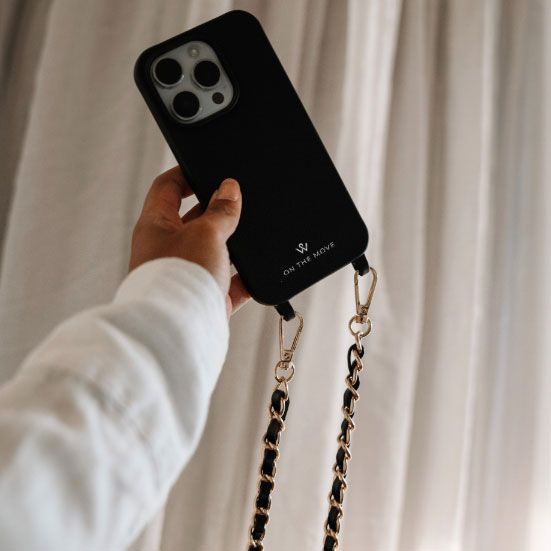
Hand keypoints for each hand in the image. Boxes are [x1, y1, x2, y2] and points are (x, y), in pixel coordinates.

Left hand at [128, 166, 250, 318]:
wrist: (180, 330)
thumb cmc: (179, 278)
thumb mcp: (205, 232)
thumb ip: (220, 210)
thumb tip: (230, 189)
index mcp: (155, 226)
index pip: (166, 188)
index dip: (185, 174)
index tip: (205, 168)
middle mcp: (166, 250)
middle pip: (193, 220)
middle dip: (216, 211)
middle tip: (237, 203)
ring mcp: (186, 276)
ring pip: (213, 252)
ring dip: (231, 246)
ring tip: (249, 237)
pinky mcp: (204, 299)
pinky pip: (228, 285)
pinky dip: (243, 280)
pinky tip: (257, 276)